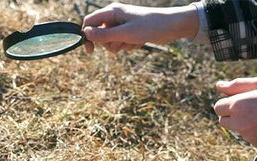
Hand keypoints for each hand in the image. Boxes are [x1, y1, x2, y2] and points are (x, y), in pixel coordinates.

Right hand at [82, 3, 197, 53]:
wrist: (170, 26)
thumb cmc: (149, 26)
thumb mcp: (125, 34)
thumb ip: (105, 35)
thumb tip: (86, 34)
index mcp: (111, 12)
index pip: (90, 22)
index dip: (87, 36)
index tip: (91, 52)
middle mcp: (115, 17)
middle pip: (100, 35)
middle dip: (110, 43)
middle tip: (123, 42)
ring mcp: (122, 25)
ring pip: (111, 42)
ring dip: (121, 46)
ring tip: (134, 41)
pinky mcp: (130, 32)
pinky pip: (122, 44)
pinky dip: (129, 46)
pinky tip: (140, 42)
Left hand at [213, 76, 256, 147]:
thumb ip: (236, 85)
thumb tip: (219, 86)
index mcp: (236, 105)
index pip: (218, 107)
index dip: (227, 103)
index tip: (239, 100)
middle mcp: (238, 122)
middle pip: (223, 121)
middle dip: (231, 115)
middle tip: (248, 108)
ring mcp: (247, 135)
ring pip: (236, 129)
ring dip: (242, 124)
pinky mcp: (256, 143)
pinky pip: (249, 137)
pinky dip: (254, 132)